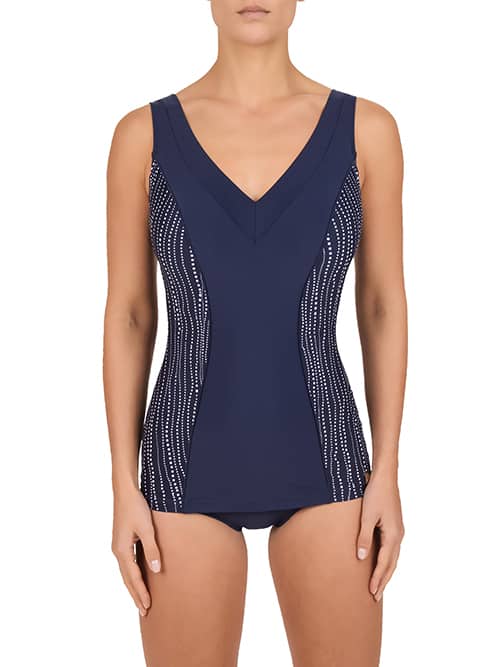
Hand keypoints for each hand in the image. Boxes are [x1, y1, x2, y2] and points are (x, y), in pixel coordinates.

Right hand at [111, 486, 161, 616]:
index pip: (132, 578)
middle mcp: (118, 551)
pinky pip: (127, 563)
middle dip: (135, 595)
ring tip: (141, 599)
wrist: (125, 491)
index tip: (147, 607)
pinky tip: (138, 577)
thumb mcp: (147, 529)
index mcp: (121, 550)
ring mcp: (119, 546)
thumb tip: (156, 571)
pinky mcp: (122, 540)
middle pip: (127, 579)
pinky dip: (132, 574)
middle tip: (144, 611)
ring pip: (126, 572)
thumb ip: (152, 550)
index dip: (141, 593)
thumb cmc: (136, 507)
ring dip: (134, 586)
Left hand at [356, 470, 404, 601]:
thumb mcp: (367, 516)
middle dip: (383, 580)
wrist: (385, 477)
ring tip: (378, 584)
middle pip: (392, 564)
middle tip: (375, 596)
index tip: (372, 593)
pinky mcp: (394, 526)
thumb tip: (362, 558)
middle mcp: (399, 535)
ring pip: (393, 557)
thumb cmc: (375, 494)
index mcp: (393, 535)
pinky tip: (381, 562)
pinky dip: (387, 560)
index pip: (385, 563)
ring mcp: (398, 531)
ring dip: (386, 572)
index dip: (378, 579)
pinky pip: (392, 549)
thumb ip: (364, 537)